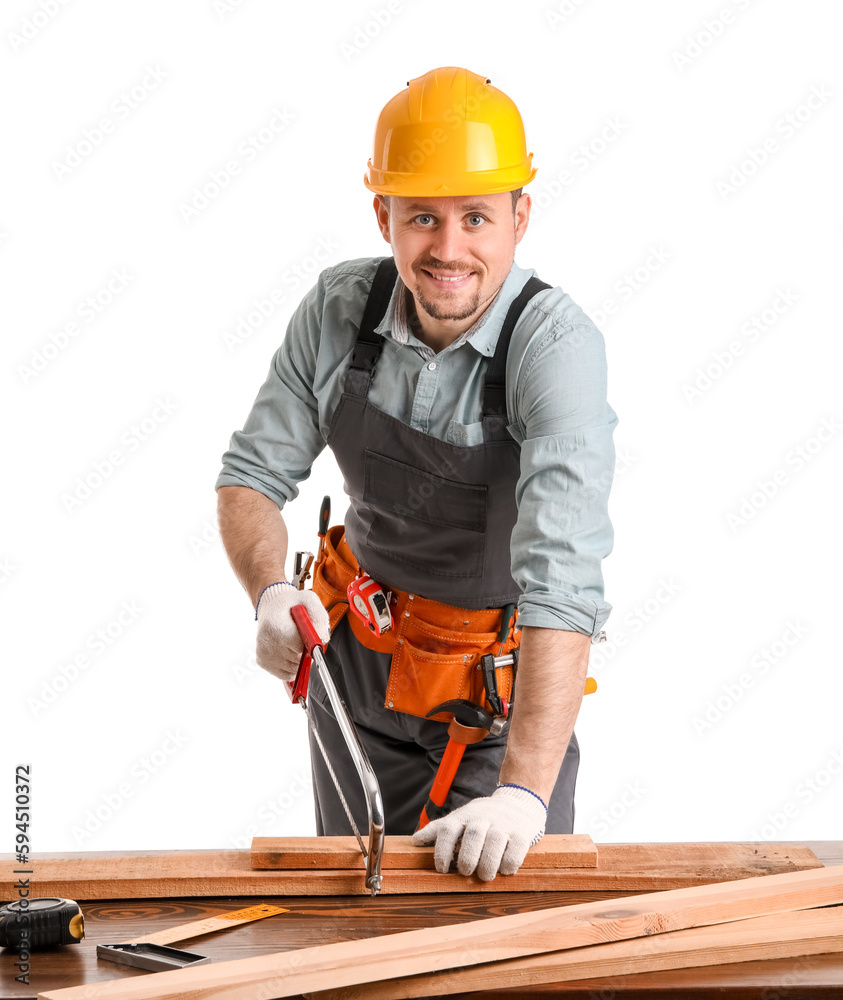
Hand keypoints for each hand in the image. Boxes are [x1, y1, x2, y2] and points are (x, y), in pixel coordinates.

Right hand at [255, 583, 330, 682]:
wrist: (271, 606)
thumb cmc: (292, 604)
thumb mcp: (309, 600)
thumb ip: (319, 617)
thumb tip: (322, 640)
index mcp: (276, 625)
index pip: (298, 646)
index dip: (309, 643)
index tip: (309, 636)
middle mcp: (266, 641)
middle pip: (297, 660)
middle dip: (305, 652)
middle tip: (302, 638)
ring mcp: (263, 653)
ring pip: (292, 670)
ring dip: (299, 660)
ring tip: (294, 643)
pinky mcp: (262, 662)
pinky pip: (285, 674)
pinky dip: (291, 667)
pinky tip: (289, 651)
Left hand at [412, 784, 546, 880]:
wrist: (518, 802)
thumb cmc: (483, 816)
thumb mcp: (460, 817)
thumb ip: (439, 829)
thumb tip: (415, 841)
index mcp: (464, 815)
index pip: (448, 829)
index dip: (442, 850)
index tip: (442, 869)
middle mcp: (483, 817)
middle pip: (473, 835)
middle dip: (467, 858)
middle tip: (466, 872)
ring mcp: (504, 824)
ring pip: (495, 842)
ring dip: (488, 864)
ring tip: (485, 876)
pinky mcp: (522, 832)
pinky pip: (516, 849)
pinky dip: (509, 863)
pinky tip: (504, 870)